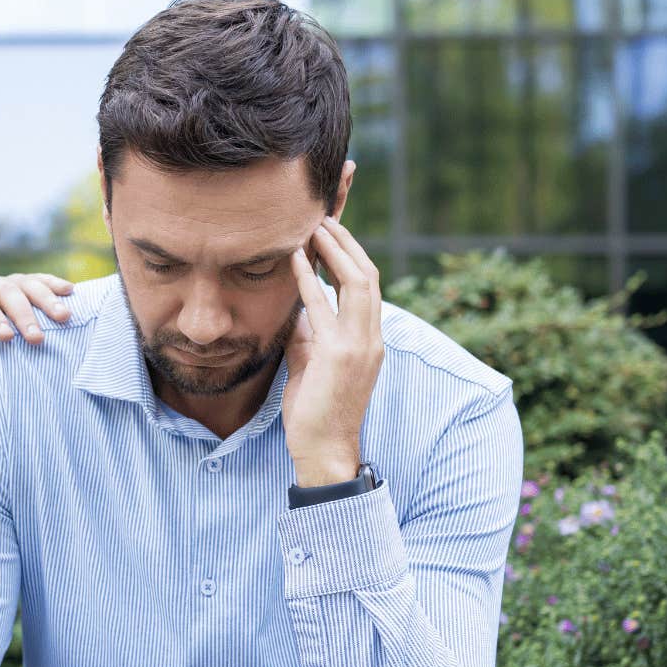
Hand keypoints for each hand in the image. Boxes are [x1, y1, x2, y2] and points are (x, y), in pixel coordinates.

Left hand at [0, 273, 75, 378]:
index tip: (7, 338)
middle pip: (4, 291)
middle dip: (22, 314)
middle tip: (37, 339)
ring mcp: (3, 285)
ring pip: (26, 284)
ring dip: (46, 299)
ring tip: (63, 317)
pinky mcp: (22, 289)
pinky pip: (39, 281)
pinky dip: (54, 285)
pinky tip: (71, 292)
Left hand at [282, 217, 383, 485]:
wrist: (323, 449)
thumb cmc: (314, 410)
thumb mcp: (312, 361)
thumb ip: (309, 332)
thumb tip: (298, 306)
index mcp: (368, 338)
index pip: (366, 285)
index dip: (352, 255)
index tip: (331, 231)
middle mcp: (371, 337)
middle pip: (368, 274)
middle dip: (348, 243)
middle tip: (323, 218)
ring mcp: (360, 345)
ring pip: (359, 282)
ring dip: (336, 251)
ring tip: (315, 227)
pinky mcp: (341, 355)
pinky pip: (325, 306)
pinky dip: (310, 277)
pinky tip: (295, 258)